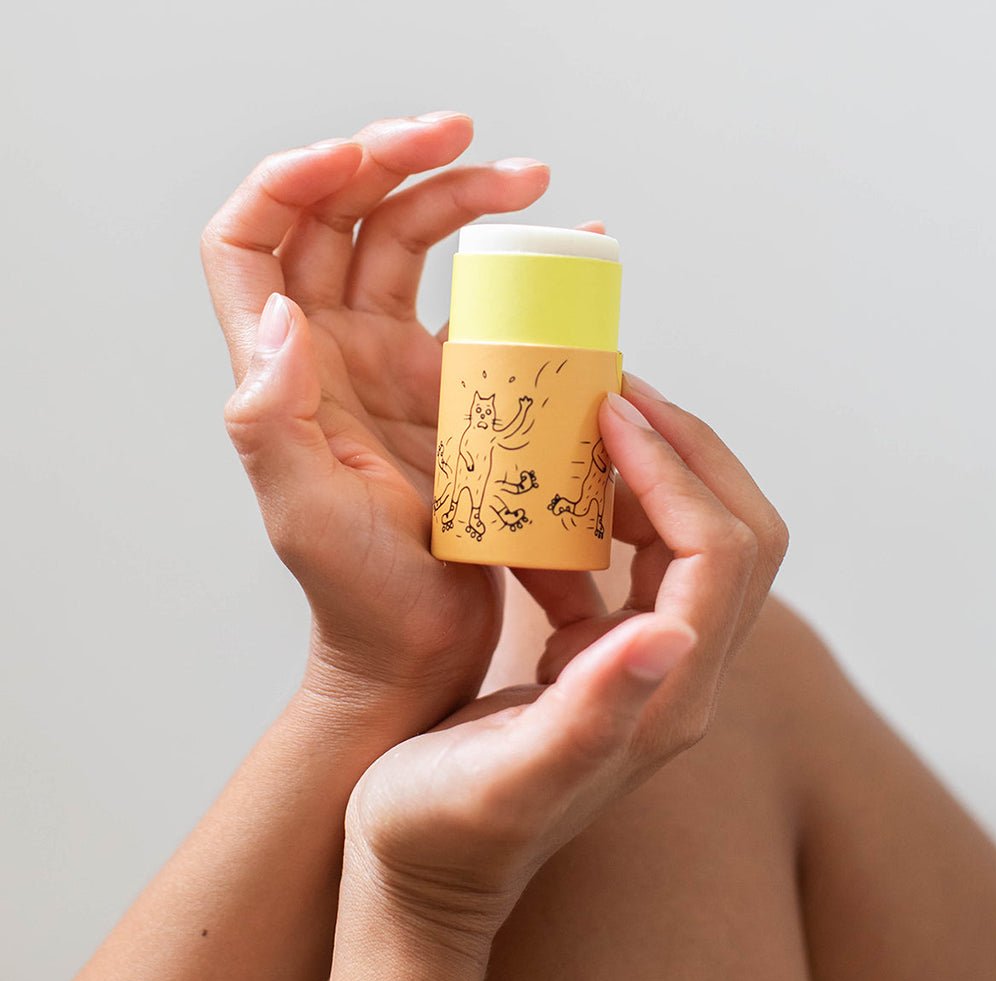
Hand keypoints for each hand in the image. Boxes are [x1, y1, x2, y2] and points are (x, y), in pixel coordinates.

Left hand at [200, 112, 564, 731]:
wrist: (419, 650)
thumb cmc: (360, 598)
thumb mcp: (305, 516)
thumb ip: (270, 417)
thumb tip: (279, 315)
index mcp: (290, 375)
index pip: (255, 242)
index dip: (294, 180)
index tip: (363, 157)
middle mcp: (336, 358)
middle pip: (347, 222)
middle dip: (401, 164)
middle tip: (472, 140)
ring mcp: (395, 370)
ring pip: (412, 251)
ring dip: (464, 202)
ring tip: (533, 188)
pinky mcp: (452, 394)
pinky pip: (479, 310)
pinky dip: (517, 273)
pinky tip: (566, 254)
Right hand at [342, 382, 787, 937]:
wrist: (422, 870)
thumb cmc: (441, 828)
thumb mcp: (509, 777)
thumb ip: (594, 715)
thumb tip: (674, 637)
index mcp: (665, 702)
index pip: (718, 554)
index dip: (673, 470)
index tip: (606, 413)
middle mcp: (678, 679)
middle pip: (737, 535)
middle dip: (687, 451)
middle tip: (616, 394)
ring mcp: (651, 667)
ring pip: (698, 539)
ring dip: (658, 469)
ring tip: (594, 421)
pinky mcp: (613, 658)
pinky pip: (642, 559)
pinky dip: (613, 506)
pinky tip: (557, 487)